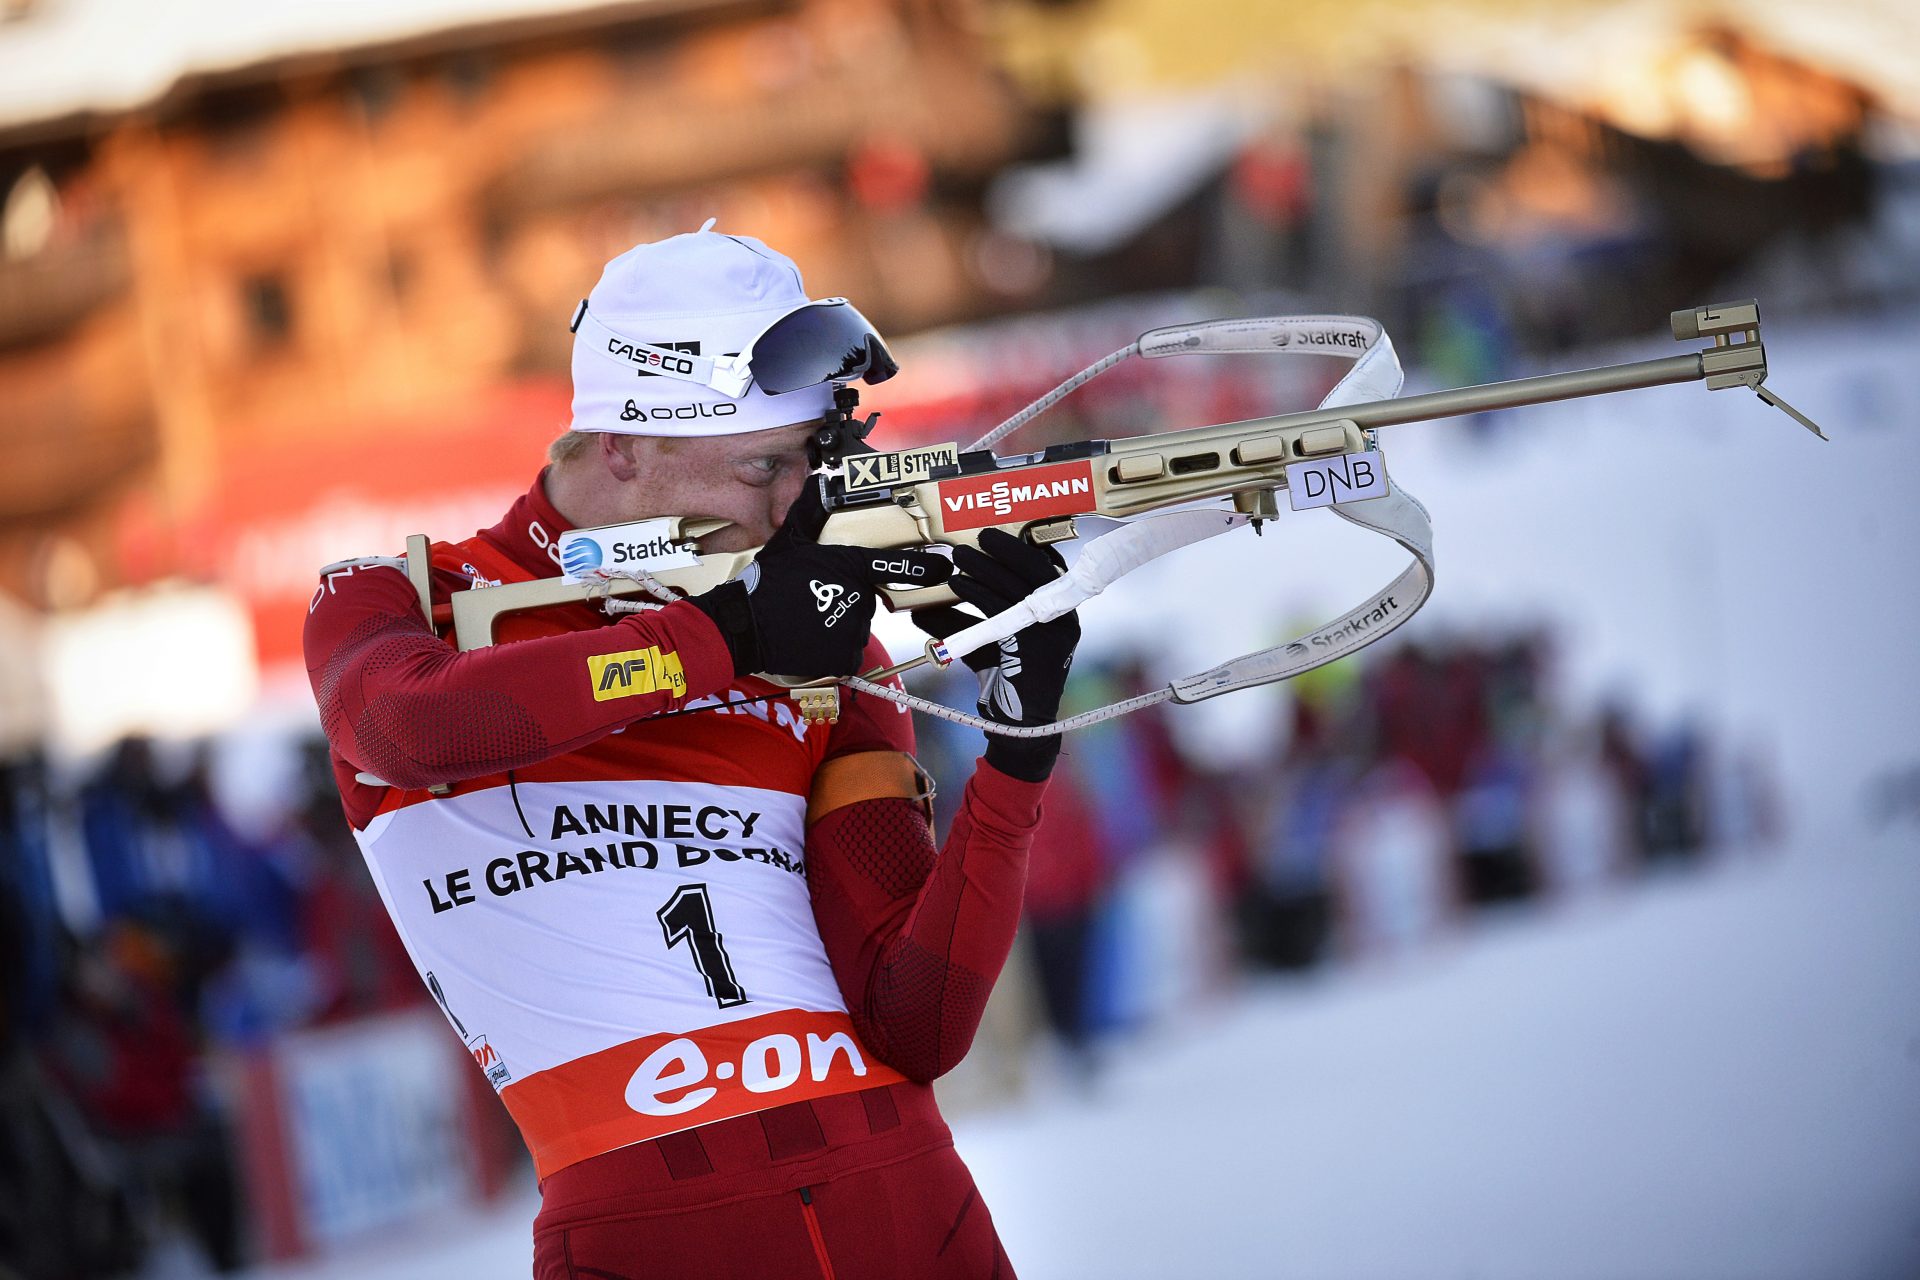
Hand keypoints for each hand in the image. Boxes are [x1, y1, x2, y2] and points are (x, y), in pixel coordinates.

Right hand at [690, 480, 949, 679]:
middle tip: (814, 599)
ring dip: (838, 624)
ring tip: (808, 620)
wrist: (745, 626)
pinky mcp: (844, 657)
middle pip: (865, 598)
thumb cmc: (766, 583)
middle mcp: (858, 597)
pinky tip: (810, 640)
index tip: (943, 565)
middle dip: (846, 598)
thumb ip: (809, 512)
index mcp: (849, 567)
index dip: (923, 566)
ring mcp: (853, 629)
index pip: (894, 564)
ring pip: (856, 626)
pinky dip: (833, 650)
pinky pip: (848, 652)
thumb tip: (820, 481)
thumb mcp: (788, 541)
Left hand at [914, 527, 1079, 780]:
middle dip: (1002, 551)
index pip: (1047, 567)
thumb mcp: (985, 642)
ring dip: (983, 569)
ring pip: (1015, 588)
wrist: (1019, 725)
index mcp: (1060, 611)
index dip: (1022, 547)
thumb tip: (921, 605)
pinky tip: (955, 587)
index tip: (997, 534)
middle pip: (1033, 570)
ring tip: (956, 559)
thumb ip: (962, 621)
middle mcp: (1063, 618)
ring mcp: (1052, 633)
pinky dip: (976, 595)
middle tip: (972, 539)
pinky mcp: (1035, 647)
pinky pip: (1003, 612)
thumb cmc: (1005, 678)